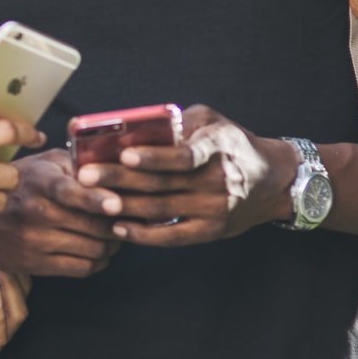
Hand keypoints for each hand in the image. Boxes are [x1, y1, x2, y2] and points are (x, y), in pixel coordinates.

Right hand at [0, 149, 124, 277]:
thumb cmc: (18, 185)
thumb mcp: (41, 163)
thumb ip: (74, 162)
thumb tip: (109, 168)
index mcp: (40, 182)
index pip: (70, 191)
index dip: (96, 199)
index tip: (117, 204)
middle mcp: (38, 212)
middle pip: (95, 225)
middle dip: (118, 224)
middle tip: (125, 220)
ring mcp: (37, 242)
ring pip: (95, 249)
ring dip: (112, 245)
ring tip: (113, 236)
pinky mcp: (37, 265)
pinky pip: (83, 268)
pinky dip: (99, 262)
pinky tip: (98, 252)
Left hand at [73, 105, 295, 246]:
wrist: (273, 180)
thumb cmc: (231, 144)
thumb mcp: (212, 121)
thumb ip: (179, 122)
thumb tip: (134, 126)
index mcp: (217, 148)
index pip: (184, 156)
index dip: (153, 157)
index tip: (124, 154)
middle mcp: (217, 181)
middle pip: (161, 184)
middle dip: (119, 180)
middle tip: (84, 176)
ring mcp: (214, 209)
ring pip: (160, 209)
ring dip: (123, 206)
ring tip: (91, 200)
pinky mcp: (210, 231)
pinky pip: (171, 236)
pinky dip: (143, 234)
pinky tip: (117, 227)